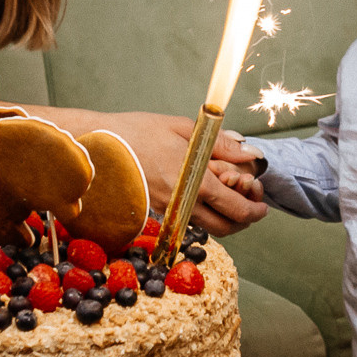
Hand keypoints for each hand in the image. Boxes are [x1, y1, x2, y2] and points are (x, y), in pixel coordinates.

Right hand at [83, 112, 269, 234]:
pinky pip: (189, 221)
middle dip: (246, 219)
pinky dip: (205, 214)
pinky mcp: (156, 213)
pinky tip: (204, 194)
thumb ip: (221, 144)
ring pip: (208, 228)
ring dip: (226, 219)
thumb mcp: (184, 128)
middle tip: (253, 204)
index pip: (236, 207)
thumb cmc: (136, 132)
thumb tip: (250, 154)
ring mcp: (168, 211)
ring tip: (231, 198)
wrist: (95, 147)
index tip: (261, 200)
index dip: (255, 208)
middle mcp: (182, 203)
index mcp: (193, 181)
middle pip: (226, 227)